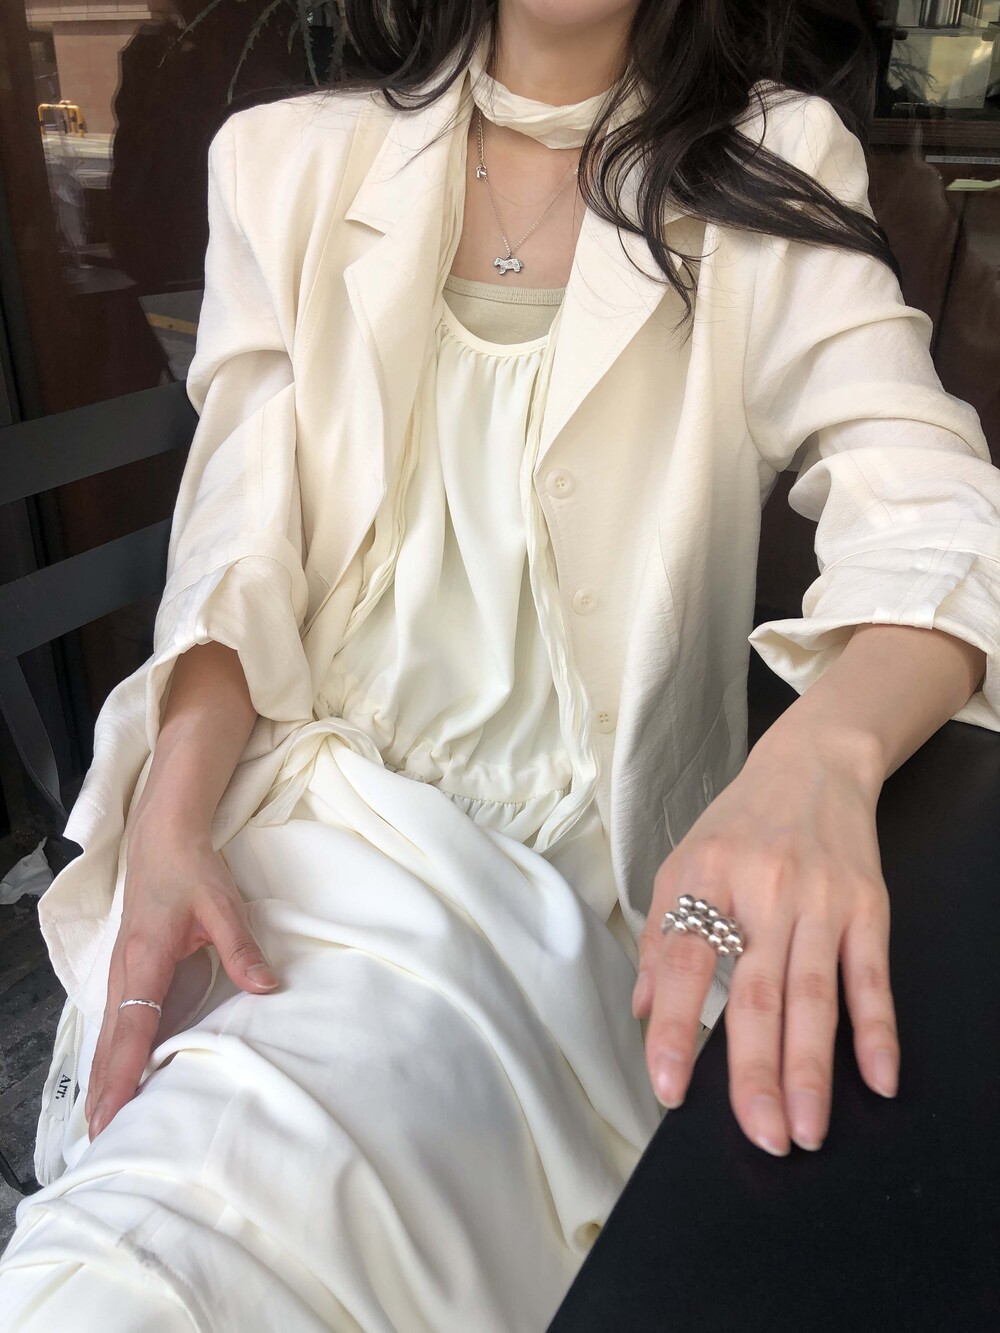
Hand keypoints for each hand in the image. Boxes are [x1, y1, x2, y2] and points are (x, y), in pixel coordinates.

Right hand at [84, 818, 280, 1141]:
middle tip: (101, 1139)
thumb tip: (265, 986)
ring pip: (110, 1034)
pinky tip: (116, 1077)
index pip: (132, 1027)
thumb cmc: (191, 871)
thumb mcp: (223, 905)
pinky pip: (117, 1021)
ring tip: (104, 1123)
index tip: (113, 1112)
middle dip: (104, 1090)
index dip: (123, 1073)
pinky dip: (112, 1054)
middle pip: (111, 1042)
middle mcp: (125, 972)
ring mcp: (122, 974)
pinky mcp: (128, 972)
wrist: (162, 840)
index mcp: (145, 959)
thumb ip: (241, 948)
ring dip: (105, 1076)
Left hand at [631, 735, 898, 1154]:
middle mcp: (762, 891)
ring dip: (812, 1068)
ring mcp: (820, 900)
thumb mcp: (682, 862)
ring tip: (806, 1129)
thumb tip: (642, 1010)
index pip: (682, 963)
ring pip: (814, 995)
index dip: (673, 1028)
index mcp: (704, 879)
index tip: (668, 1089)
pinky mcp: (868, 906)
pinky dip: (877, 1029)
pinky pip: (872, 975)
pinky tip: (878, 1078)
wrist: (812, 764)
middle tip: (759, 1136)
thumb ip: (659, 935)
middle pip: (756, 992)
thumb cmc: (738, 824)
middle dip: (755, 1072)